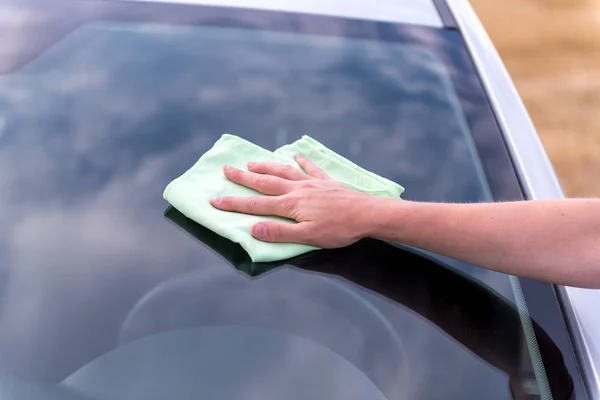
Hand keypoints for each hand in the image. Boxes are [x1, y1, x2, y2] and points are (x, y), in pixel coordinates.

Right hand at [210, 154, 376, 247]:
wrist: (368, 214)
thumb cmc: (339, 229)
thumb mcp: (308, 237)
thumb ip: (279, 233)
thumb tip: (252, 228)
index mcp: (290, 205)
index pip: (256, 205)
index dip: (234, 203)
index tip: (214, 199)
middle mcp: (297, 190)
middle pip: (265, 183)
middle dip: (243, 178)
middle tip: (226, 169)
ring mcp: (312, 183)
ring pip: (283, 172)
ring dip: (266, 167)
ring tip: (251, 162)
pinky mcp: (327, 182)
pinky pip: (311, 168)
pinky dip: (302, 161)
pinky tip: (297, 155)